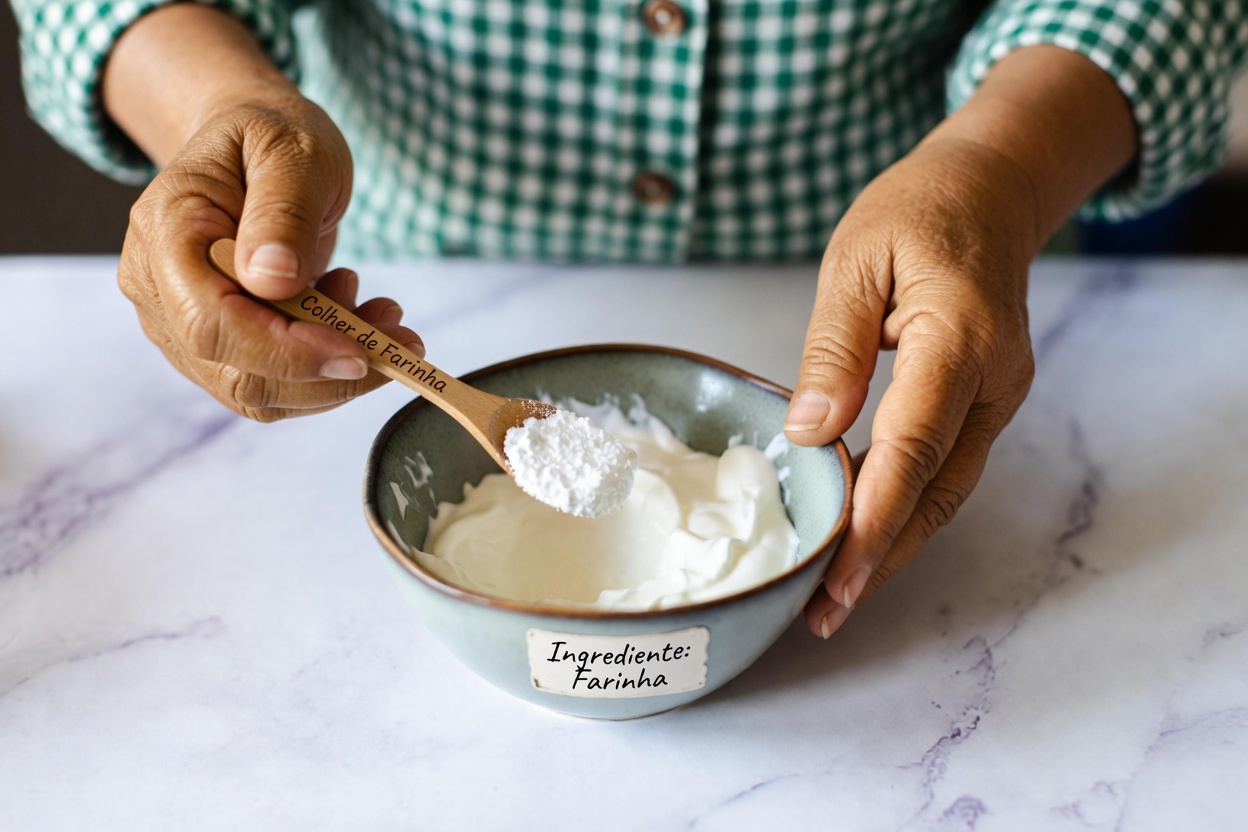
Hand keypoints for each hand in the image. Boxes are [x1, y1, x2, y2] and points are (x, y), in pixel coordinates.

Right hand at [117, 86, 421, 419]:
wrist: (255, 147)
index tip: (360, 351)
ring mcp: (181, 324)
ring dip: (336, 372)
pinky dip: (328, 367)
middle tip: (399, 334)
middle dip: (327, 371)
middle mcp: (158, 290)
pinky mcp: (219, 344)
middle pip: (238, 374)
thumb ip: (282, 211)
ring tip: (384, 315)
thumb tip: (272, 281)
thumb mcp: (292, 151)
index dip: (288, 352)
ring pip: (259, 392)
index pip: (212, 326)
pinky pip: (274, 383)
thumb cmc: (271, 136)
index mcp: (166, 234)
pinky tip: (358, 318)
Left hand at [785, 137, 1037, 637]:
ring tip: (835, 593)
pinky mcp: (984, 401)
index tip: (837, 576)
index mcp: (959, 338)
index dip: (873, 518)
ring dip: (894, 543)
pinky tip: (859, 533)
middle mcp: (993, 381)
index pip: (913, 448)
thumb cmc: (918, 210)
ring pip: (945, 490)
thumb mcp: (856, 261)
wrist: (990, 188)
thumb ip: (833, 349)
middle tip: (825, 612)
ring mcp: (997, 396)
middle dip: (883, 558)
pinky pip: (943, 468)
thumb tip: (809, 433)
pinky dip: (903, 506)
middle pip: (937, 490)